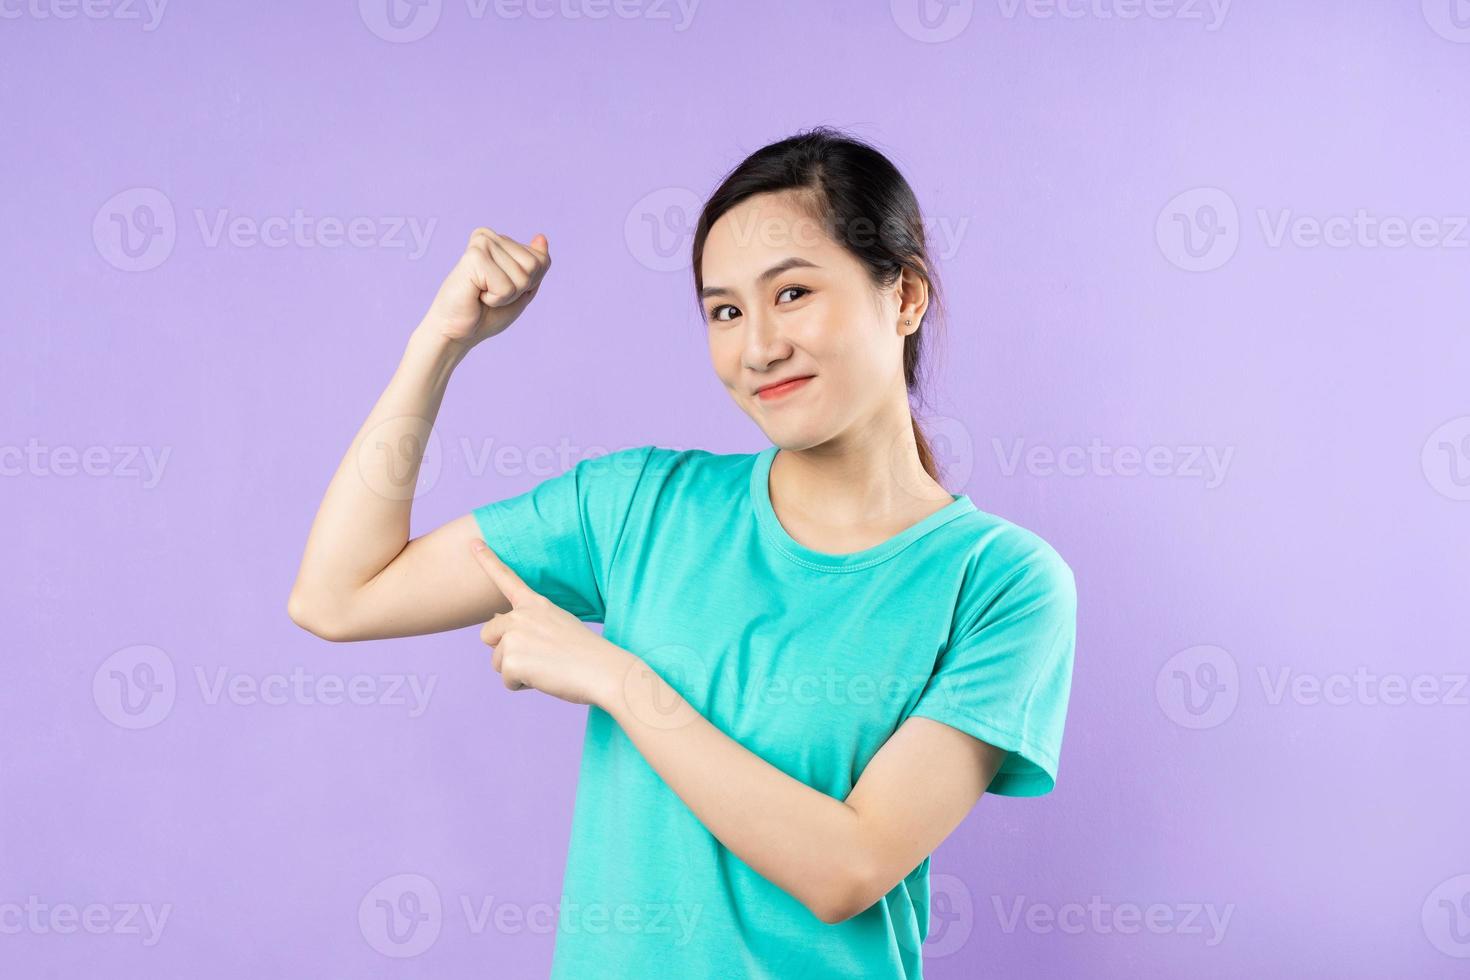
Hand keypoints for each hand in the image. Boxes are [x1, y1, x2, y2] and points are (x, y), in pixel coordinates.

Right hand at [418, 228, 550, 348]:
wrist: (456, 332)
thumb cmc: (486, 313)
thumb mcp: (522, 290)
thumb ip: (536, 265)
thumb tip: (542, 238)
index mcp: (500, 241)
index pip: (542, 260)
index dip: (529, 285)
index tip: (502, 289)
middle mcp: (489, 237)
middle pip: (535, 265)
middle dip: (519, 289)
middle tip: (491, 293)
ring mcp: (482, 244)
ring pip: (524, 276)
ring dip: (506, 295)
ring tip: (482, 294)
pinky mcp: (474, 257)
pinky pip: (507, 286)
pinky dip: (496, 299)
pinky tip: (476, 295)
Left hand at [469, 538, 631, 707]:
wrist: (604, 671)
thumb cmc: (586, 653)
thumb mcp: (558, 625)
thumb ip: (527, 623)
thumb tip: (493, 627)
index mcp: (536, 604)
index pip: (507, 579)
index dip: (488, 560)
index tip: (474, 543)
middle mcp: (521, 615)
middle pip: (488, 635)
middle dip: (503, 650)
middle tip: (537, 656)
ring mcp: (515, 636)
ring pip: (497, 662)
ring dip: (517, 671)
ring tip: (547, 667)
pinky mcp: (512, 660)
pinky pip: (506, 680)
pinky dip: (522, 684)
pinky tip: (545, 677)